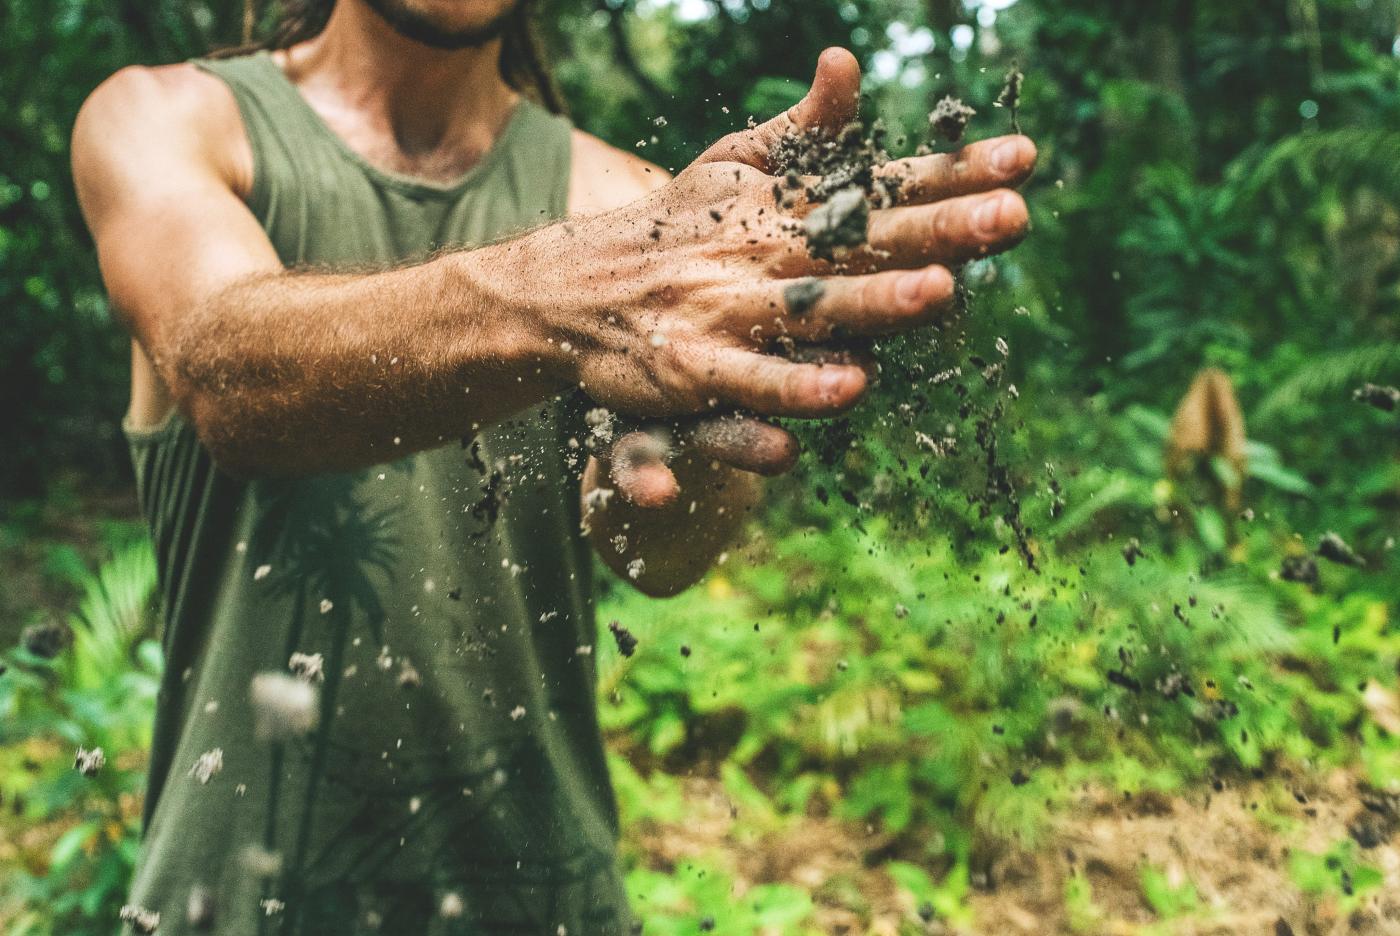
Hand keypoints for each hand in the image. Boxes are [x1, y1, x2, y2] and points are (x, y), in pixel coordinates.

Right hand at [509, 48, 1035, 502]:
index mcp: (788, 209)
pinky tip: (849, 389)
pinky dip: (792, 386)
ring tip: (939, 295)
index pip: (885, 185)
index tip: (1027, 159)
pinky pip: (749, 382)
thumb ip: (804, 130)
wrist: (573, 289)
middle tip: (1011, 218)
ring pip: (811, 309)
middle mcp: (765, 255)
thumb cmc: (675, 228)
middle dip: (939, 231)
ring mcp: (727, 311)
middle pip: (864, 243)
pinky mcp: (692, 369)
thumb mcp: (735, 166)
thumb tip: (846, 59)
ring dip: (874, 303)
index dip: (955, 173)